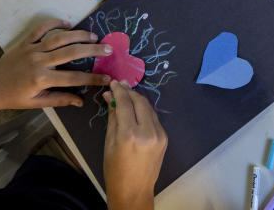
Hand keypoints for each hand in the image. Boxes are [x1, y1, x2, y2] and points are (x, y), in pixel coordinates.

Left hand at [0, 18, 113, 115]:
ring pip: (59, 38)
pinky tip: (67, 23)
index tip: (108, 77)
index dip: (93, 78)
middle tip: (108, 48)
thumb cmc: (14, 98)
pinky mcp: (24, 42)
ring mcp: (31, 49)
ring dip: (78, 35)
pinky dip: (54, 24)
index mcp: (42, 79)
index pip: (74, 79)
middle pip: (71, 52)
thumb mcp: (37, 103)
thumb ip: (60, 100)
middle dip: (92, 50)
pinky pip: (41, 29)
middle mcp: (39, 61)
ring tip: (93, 35)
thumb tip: (81, 101)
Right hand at [102, 82, 166, 209]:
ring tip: (126, 94)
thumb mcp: (109, 142)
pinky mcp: (164, 138)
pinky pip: (154, 118)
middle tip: (120, 85)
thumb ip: (112, 117)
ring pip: (148, 108)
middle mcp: (147, 132)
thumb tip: (110, 96)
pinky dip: (144, 111)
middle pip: (140, 102)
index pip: (124, 104)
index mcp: (129, 135)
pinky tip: (136, 110)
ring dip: (137, 99)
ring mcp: (159, 135)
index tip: (114, 83)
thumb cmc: (115, 170)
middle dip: (129, 91)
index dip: (118, 91)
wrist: (134, 191)